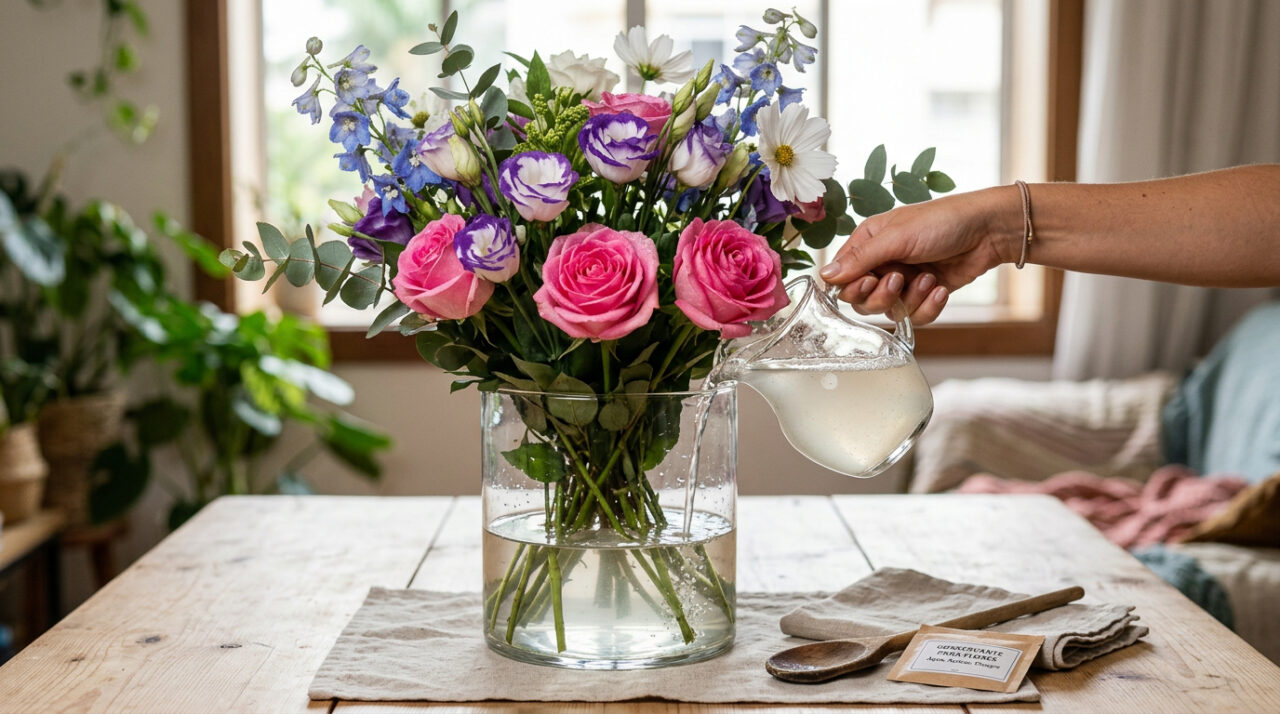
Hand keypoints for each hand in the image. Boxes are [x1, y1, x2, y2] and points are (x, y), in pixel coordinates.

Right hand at [817, 187, 1016, 324]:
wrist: (989, 230)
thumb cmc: (942, 221)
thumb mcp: (897, 236)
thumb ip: (860, 259)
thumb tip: (825, 276)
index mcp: (868, 242)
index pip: (842, 277)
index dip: (852, 286)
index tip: (870, 281)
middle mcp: (882, 263)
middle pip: (862, 300)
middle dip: (881, 296)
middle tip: (898, 280)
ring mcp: (904, 281)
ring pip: (889, 312)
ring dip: (910, 299)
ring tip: (929, 279)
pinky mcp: (925, 295)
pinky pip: (915, 316)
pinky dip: (928, 306)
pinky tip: (940, 288)